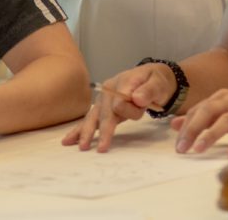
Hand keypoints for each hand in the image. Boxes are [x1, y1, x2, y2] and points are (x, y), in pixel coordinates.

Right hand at [61, 63, 176, 152]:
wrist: (153, 78)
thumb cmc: (156, 81)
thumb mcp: (158, 83)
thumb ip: (149, 90)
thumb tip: (136, 98)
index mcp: (122, 81)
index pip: (120, 102)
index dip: (130, 110)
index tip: (142, 109)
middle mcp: (109, 90)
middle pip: (104, 112)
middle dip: (103, 130)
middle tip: (102, 148)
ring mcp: (103, 100)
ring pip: (93, 117)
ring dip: (87, 132)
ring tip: (82, 146)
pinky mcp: (102, 108)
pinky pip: (90, 119)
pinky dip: (80, 130)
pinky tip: (69, 140)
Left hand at [170, 88, 227, 153]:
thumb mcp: (225, 110)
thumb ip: (202, 117)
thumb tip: (174, 124)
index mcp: (223, 97)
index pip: (198, 110)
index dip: (185, 126)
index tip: (176, 143)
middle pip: (208, 111)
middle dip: (192, 129)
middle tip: (181, 148)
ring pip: (226, 120)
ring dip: (211, 134)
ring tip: (198, 149)